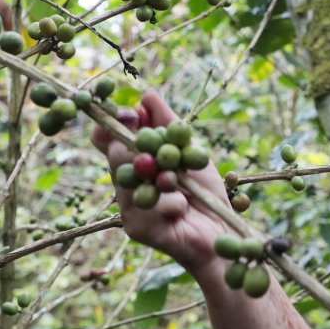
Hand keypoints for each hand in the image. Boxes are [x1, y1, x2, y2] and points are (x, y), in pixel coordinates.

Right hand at [91, 90, 230, 273]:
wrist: (222, 233)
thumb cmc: (205, 194)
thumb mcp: (190, 154)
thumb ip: (169, 125)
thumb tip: (146, 95)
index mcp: (134, 166)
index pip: (107, 140)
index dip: (112, 125)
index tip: (128, 114)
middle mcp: (125, 186)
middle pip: (114, 157)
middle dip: (134, 149)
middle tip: (155, 152)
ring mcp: (128, 209)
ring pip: (128, 181)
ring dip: (160, 178)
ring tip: (176, 183)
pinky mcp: (137, 229)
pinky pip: (149, 207)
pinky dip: (172, 203)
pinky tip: (182, 210)